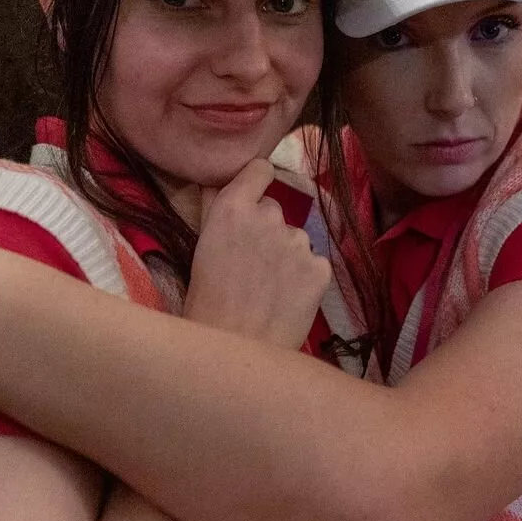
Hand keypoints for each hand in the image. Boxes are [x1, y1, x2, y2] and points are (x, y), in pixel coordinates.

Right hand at [185, 159, 329, 349]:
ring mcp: (299, 243)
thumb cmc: (206, 304)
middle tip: (251, 266)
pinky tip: (286, 301)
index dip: (257, 182)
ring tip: (267, 291)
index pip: (259, 169)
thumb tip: (215, 181)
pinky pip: (314, 265)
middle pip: (275, 210)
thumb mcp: (200, 249)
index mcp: (234, 208)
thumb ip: (212, 209)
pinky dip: (305, 280)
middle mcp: (270, 217)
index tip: (254, 196)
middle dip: (266, 231)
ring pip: (295, 241)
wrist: (234, 351)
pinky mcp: (320, 269)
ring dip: (286, 257)